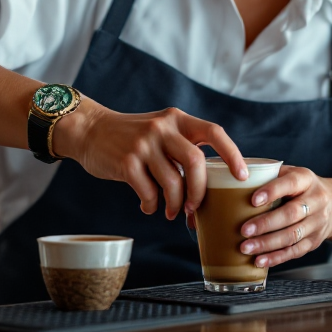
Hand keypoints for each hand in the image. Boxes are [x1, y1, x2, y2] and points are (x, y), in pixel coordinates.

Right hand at [53, 98, 247, 220]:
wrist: (90, 130)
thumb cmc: (133, 138)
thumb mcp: (161, 131)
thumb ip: (182, 149)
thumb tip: (208, 190)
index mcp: (178, 119)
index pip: (214, 132)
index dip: (232, 154)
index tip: (242, 176)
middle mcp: (163, 127)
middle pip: (196, 162)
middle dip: (200, 192)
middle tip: (195, 209)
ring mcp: (144, 144)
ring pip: (173, 182)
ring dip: (176, 205)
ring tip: (172, 212)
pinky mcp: (126, 161)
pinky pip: (148, 192)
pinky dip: (151, 205)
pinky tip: (148, 206)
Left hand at [238, 166, 331, 268]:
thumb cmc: (301, 187)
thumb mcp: (290, 173)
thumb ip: (268, 175)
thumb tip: (234, 177)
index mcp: (306, 179)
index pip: (290, 184)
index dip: (272, 191)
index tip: (253, 200)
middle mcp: (315, 200)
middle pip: (291, 214)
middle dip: (265, 224)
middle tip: (243, 230)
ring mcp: (317, 223)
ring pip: (292, 236)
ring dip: (267, 244)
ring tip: (246, 247)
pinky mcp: (314, 241)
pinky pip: (295, 251)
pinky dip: (276, 257)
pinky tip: (260, 260)